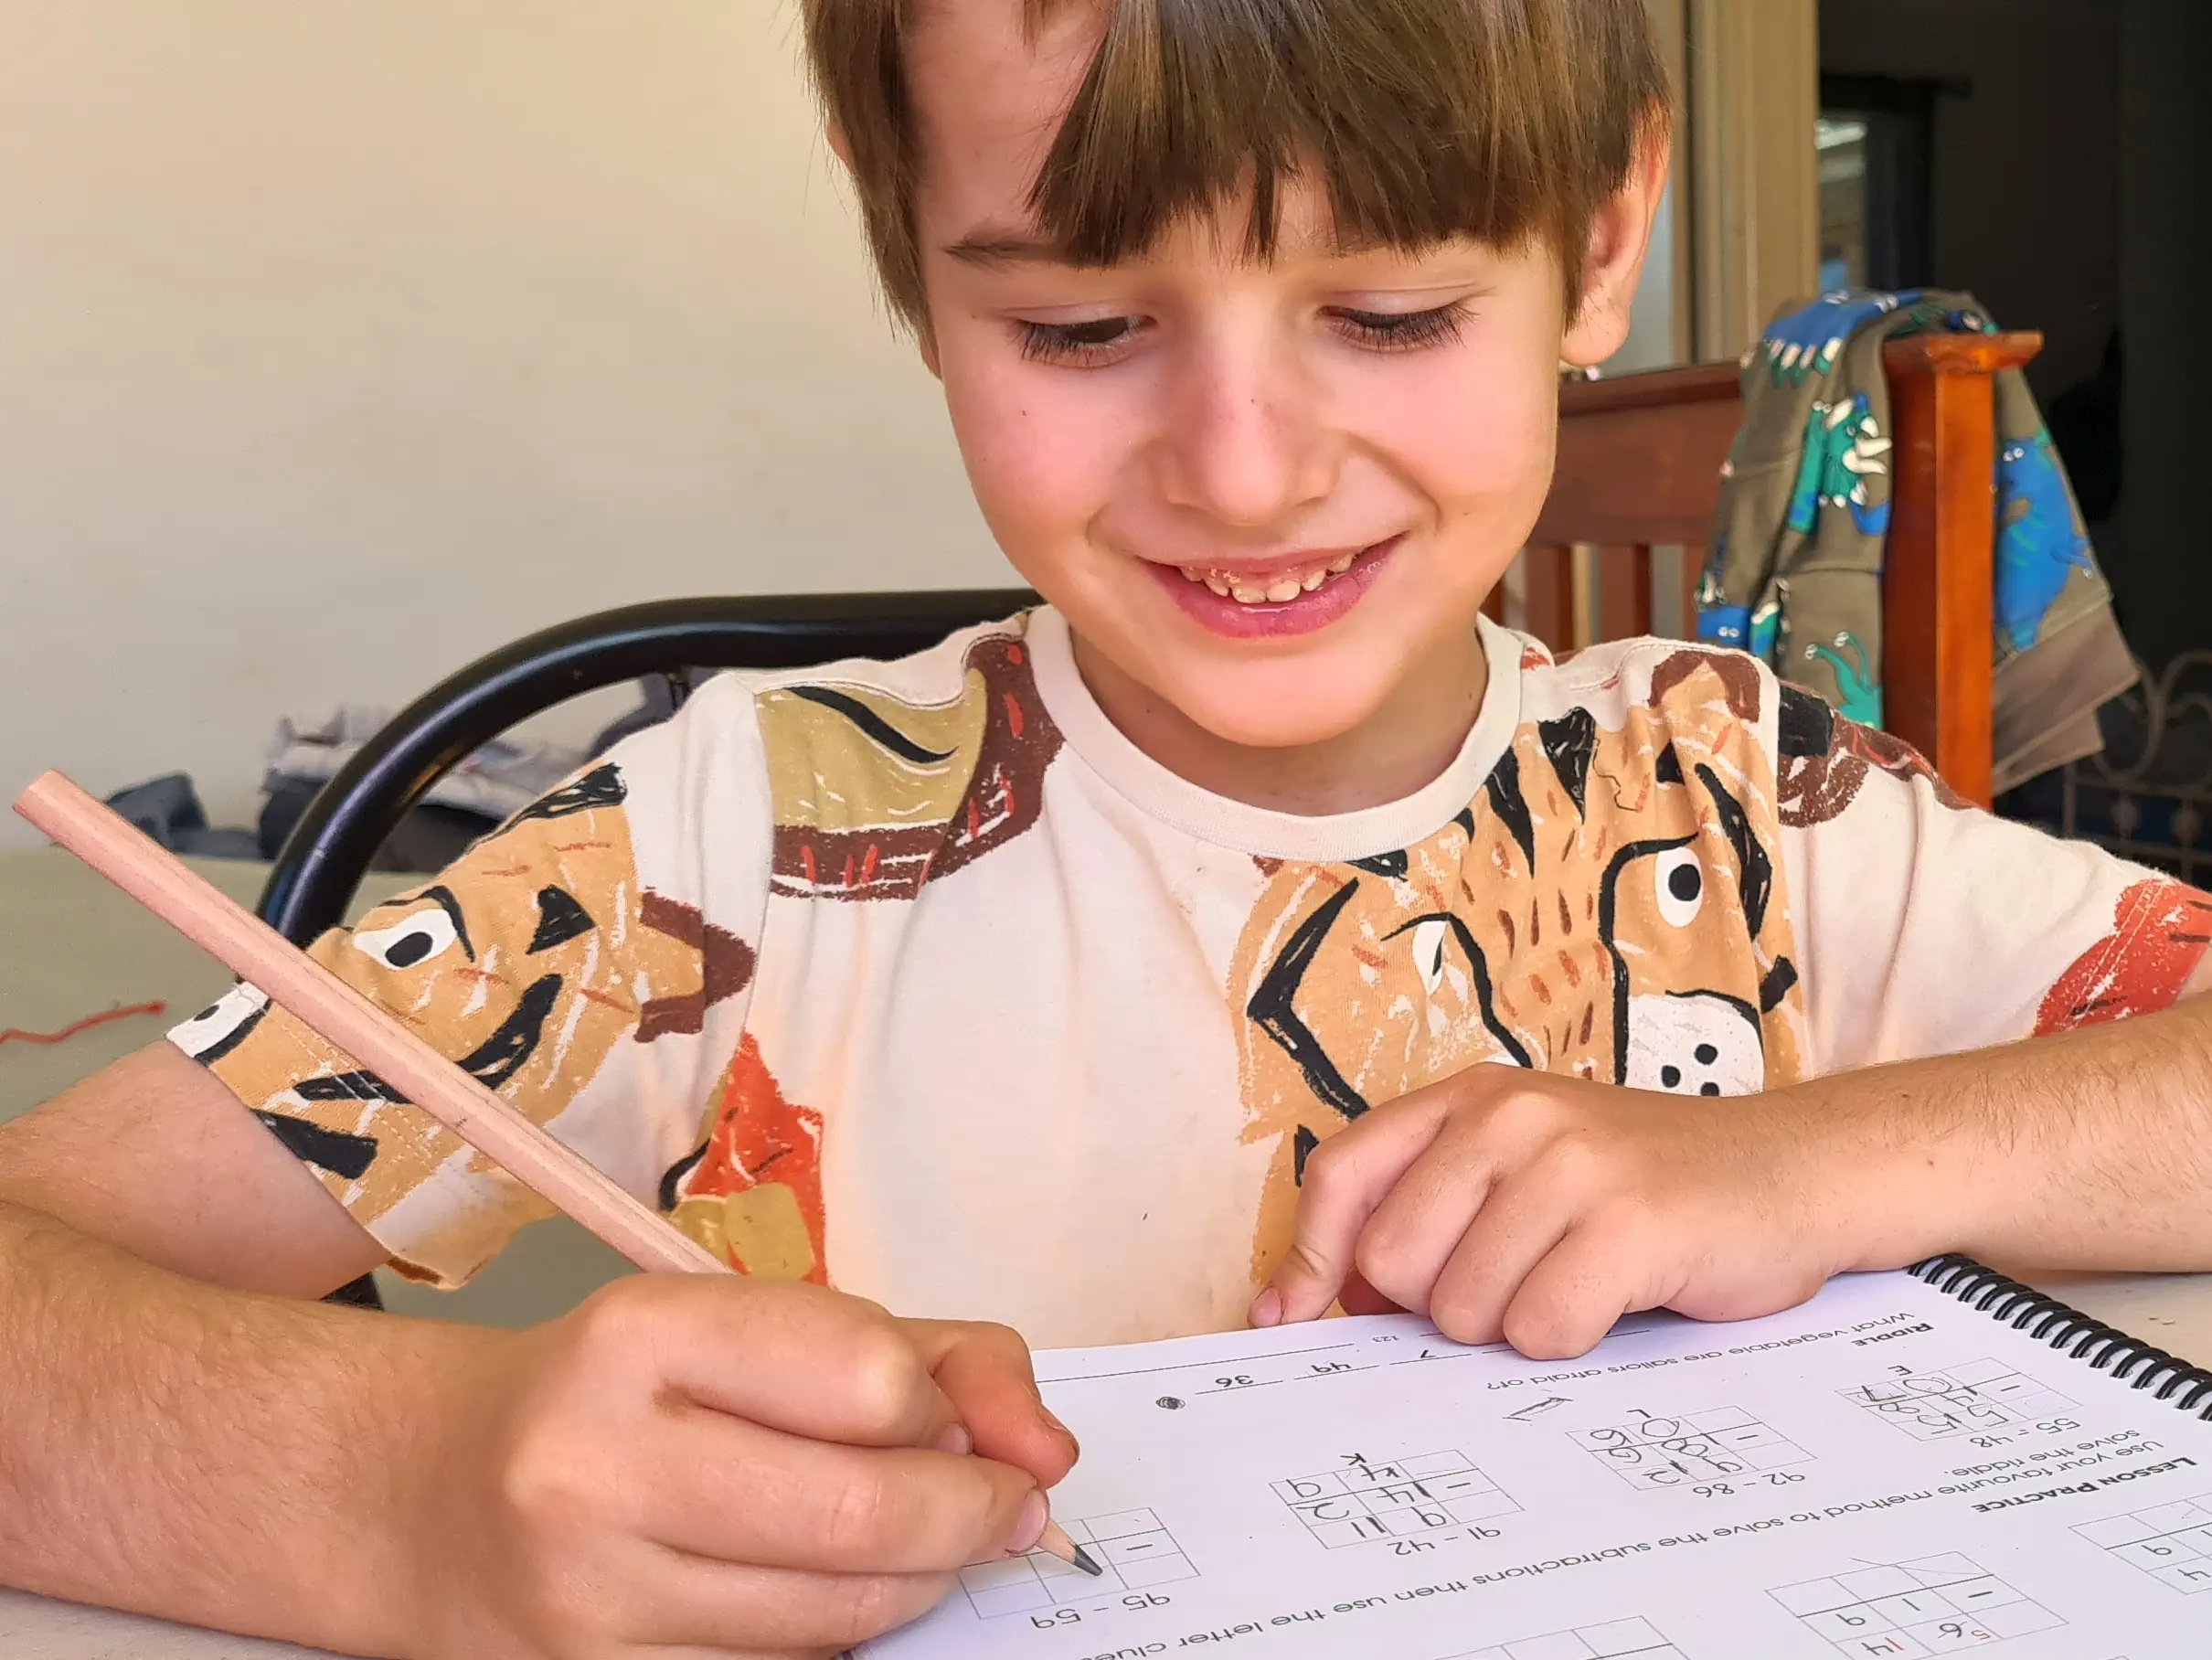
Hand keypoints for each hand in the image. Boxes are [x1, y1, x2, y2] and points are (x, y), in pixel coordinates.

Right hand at [396, 1275, 1077, 1658]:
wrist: (432, 1495)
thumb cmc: (632, 1392)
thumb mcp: (765, 1326)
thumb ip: (938, 1357)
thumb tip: (1051, 1453)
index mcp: (639, 1339)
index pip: (867, 1379)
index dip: (946, 1411)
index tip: (955, 1423)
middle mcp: (595, 1467)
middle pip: (867, 1514)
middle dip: (971, 1514)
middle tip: (997, 1505)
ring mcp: (587, 1602)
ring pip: (841, 1614)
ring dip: (920, 1580)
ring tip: (913, 1540)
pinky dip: (843, 1636)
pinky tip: (824, 1591)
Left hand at [1253, 1067, 1852, 1360]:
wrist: (1792, 1171)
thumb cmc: (1644, 1188)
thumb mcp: (1524, 1168)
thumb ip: (1428, 1210)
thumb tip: (1306, 1303)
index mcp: (1469, 1098)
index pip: (1342, 1175)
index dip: (1311, 1260)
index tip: (1290, 1320)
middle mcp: (1510, 1115)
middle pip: (1394, 1261)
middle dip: (1440, 1304)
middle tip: (1514, 1284)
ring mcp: (1571, 1163)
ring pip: (1465, 1308)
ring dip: (1514, 1326)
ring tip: (1576, 1282)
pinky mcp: (1630, 1222)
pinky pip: (1541, 1329)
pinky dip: (1570, 1341)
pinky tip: (1614, 1301)